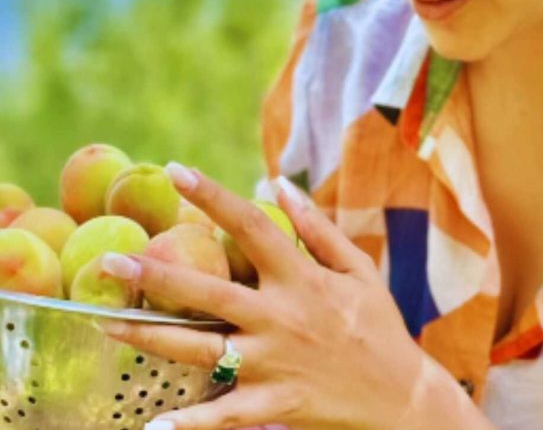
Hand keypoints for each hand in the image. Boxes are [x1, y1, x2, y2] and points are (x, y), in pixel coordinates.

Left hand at [99, 164, 487, 429]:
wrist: (401, 397)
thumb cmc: (377, 324)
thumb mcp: (357, 268)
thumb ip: (316, 226)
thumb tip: (278, 183)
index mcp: (300, 277)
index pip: (249, 225)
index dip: (211, 195)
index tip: (175, 171)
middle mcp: (279, 316)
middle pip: (207, 290)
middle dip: (155, 274)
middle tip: (109, 261)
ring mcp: (272, 363)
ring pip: (200, 348)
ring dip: (150, 335)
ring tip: (106, 322)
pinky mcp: (274, 405)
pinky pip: (224, 415)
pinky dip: (190, 423)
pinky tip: (153, 424)